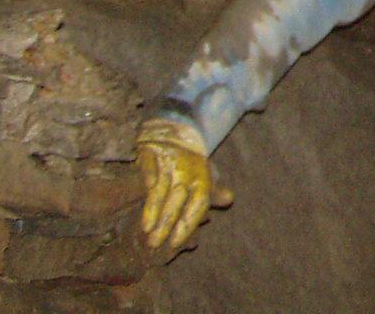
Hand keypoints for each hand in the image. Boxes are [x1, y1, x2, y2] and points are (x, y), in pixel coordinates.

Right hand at [135, 117, 232, 251]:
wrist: (177, 129)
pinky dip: (149, 176)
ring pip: (161, 188)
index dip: (187, 224)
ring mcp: (169, 162)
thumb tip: (229, 199)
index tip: (175, 244)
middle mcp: (187, 172)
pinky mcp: (152, 153)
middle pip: (177, 201)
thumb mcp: (204, 175)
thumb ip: (212, 192)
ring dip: (153, 209)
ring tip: (145, 229)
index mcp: (202, 178)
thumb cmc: (190, 161)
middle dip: (166, 224)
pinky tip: (147, 189)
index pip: (198, 204)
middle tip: (155, 244)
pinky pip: (150, 166)